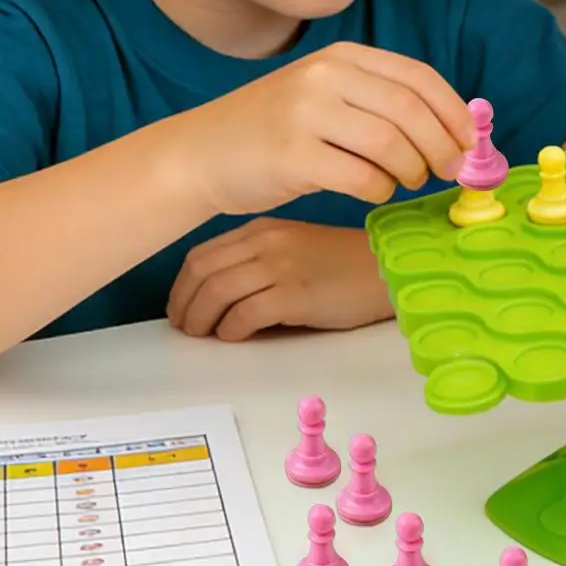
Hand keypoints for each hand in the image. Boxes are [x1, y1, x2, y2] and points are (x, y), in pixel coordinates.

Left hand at [166, 216, 391, 340]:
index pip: (202, 255)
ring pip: (217, 293)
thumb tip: (218, 295)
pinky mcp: (295, 294)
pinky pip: (244, 314)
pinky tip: (236, 336)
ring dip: (202, 321)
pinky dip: (231, 330)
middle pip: (202, 274)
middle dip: (185, 305)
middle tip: (187, 328)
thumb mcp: (295, 247)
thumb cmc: (343, 264)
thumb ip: (258, 260)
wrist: (384, 270)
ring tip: (207, 336)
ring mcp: (281, 267)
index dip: (182, 287)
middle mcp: (267, 242)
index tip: (181, 308)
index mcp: (262, 229)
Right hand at [167, 42, 475, 219]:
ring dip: (412, 170)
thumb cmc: (275, 129)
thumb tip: (453, 128)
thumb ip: (380, 100)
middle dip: (441, 145)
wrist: (201, 153)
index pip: (418, 77)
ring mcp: (306, 113)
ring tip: (409, 180)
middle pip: (410, 111)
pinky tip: (375, 191)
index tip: (469, 141)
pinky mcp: (293, 155)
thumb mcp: (325, 94)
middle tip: (450, 170)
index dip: (453, 111)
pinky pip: (361, 177)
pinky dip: (380, 189)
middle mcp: (325, 76)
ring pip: (391, 144)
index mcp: (342, 56)